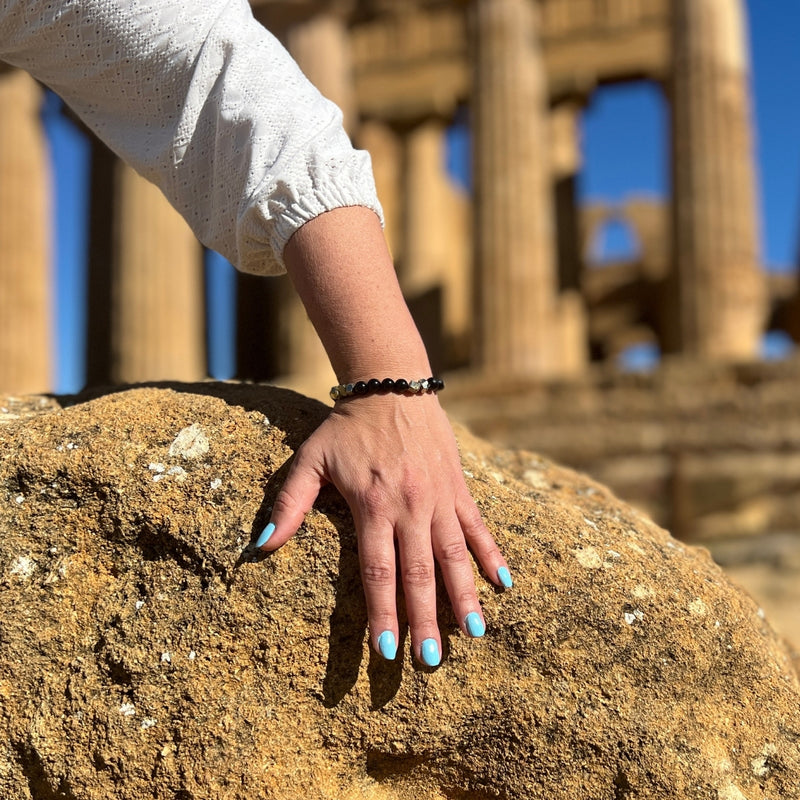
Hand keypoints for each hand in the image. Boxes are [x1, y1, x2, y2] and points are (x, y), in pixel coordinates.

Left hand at [255, 392, 510, 665]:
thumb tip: (262, 547)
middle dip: (425, 620)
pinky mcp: (459, 487)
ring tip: (474, 635)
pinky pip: (478, 527)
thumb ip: (289, 505)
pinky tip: (505, 584)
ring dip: (465, 596)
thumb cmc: (346, 427)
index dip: (382, 613)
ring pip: (454, 555)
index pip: (378, 571)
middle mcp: (410, 506)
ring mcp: (440, 498)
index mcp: (373, 505)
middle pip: (419, 572)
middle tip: (429, 661)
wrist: (391, 386)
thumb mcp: (310, 460)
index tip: (386, 651)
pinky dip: (492, 554)